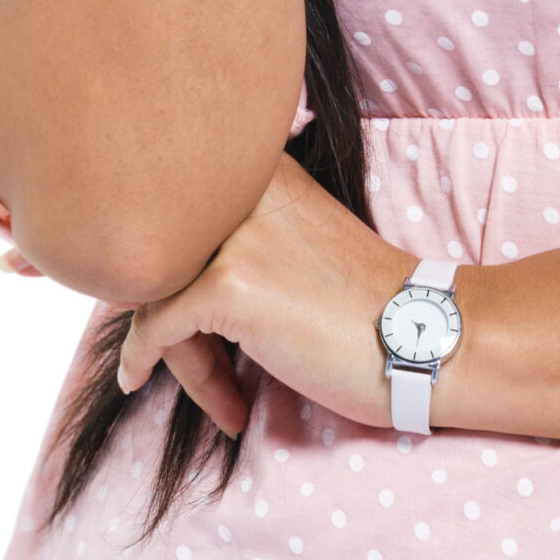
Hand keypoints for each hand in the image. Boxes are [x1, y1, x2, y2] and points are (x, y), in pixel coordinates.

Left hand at [116, 154, 423, 436]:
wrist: (420, 335)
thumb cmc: (363, 304)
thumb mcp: (295, 240)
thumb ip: (236, 235)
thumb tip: (146, 267)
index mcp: (263, 168)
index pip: (177, 214)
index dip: (170, 270)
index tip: (182, 318)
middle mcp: (245, 187)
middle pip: (162, 254)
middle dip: (167, 316)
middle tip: (203, 365)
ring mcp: (236, 235)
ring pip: (154, 292)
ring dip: (175, 349)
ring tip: (216, 391)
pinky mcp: (229, 286)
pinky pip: (154, 329)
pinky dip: (142, 361)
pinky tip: (139, 381)